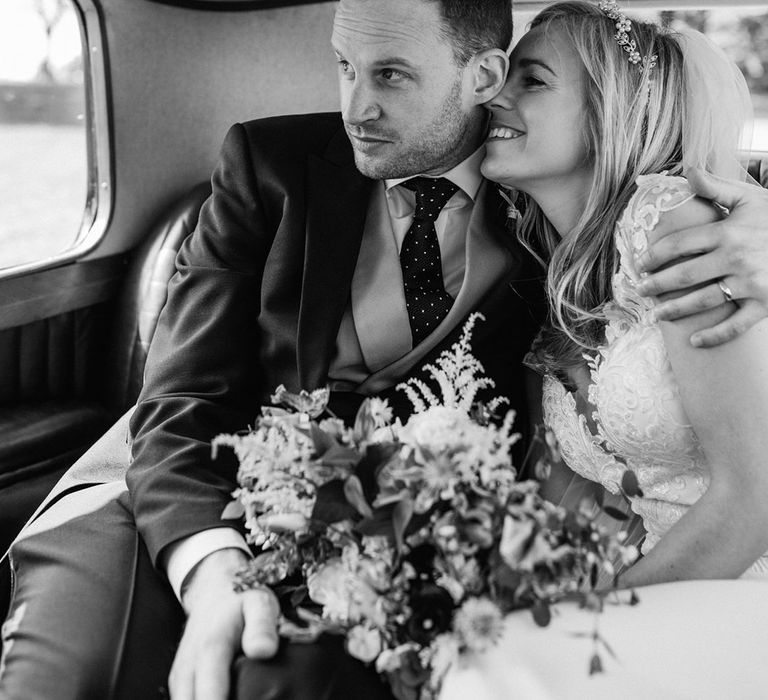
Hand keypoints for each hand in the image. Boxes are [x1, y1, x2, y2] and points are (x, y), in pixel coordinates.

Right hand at [168, 548, 279, 699]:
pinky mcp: (179, 679)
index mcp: (210, 649)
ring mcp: (181, 674)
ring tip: (237, 697)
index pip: (210, 697)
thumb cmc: (240, 597)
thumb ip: (262, 627)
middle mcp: (189, 666)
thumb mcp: (259, 603)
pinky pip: (185, 699)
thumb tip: (264, 651)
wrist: (215, 587)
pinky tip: (223, 697)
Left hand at [634, 168, 767, 346]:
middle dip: (657, 285)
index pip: (679, 245)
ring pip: (702, 301)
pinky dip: (714, 337)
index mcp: (728, 232)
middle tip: (640, 290)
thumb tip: (688, 171)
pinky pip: (735, 326)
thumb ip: (717, 187)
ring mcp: (751, 283)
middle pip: (683, 275)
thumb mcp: (752, 199)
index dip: (654, 255)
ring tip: (656, 316)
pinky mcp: (766, 304)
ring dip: (674, 311)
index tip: (640, 264)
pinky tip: (693, 342)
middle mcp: (735, 258)